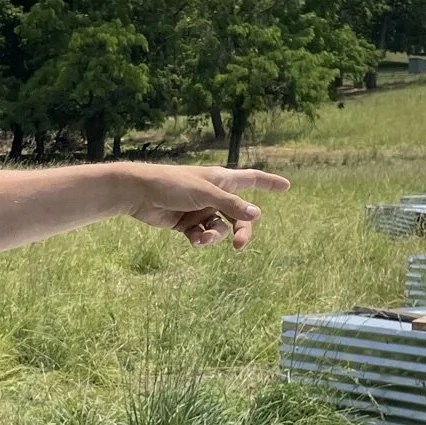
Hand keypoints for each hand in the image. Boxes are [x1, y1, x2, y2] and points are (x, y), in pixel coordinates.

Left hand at [121, 165, 289, 248]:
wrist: (139, 193)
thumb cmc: (172, 184)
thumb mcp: (205, 194)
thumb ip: (230, 204)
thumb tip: (256, 214)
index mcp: (221, 179)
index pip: (252, 179)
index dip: (269, 183)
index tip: (286, 186)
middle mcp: (214, 194)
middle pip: (239, 215)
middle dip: (241, 230)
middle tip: (240, 245)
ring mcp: (201, 209)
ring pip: (220, 228)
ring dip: (214, 236)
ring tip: (202, 238)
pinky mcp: (187, 223)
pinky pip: (203, 235)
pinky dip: (200, 239)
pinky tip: (193, 239)